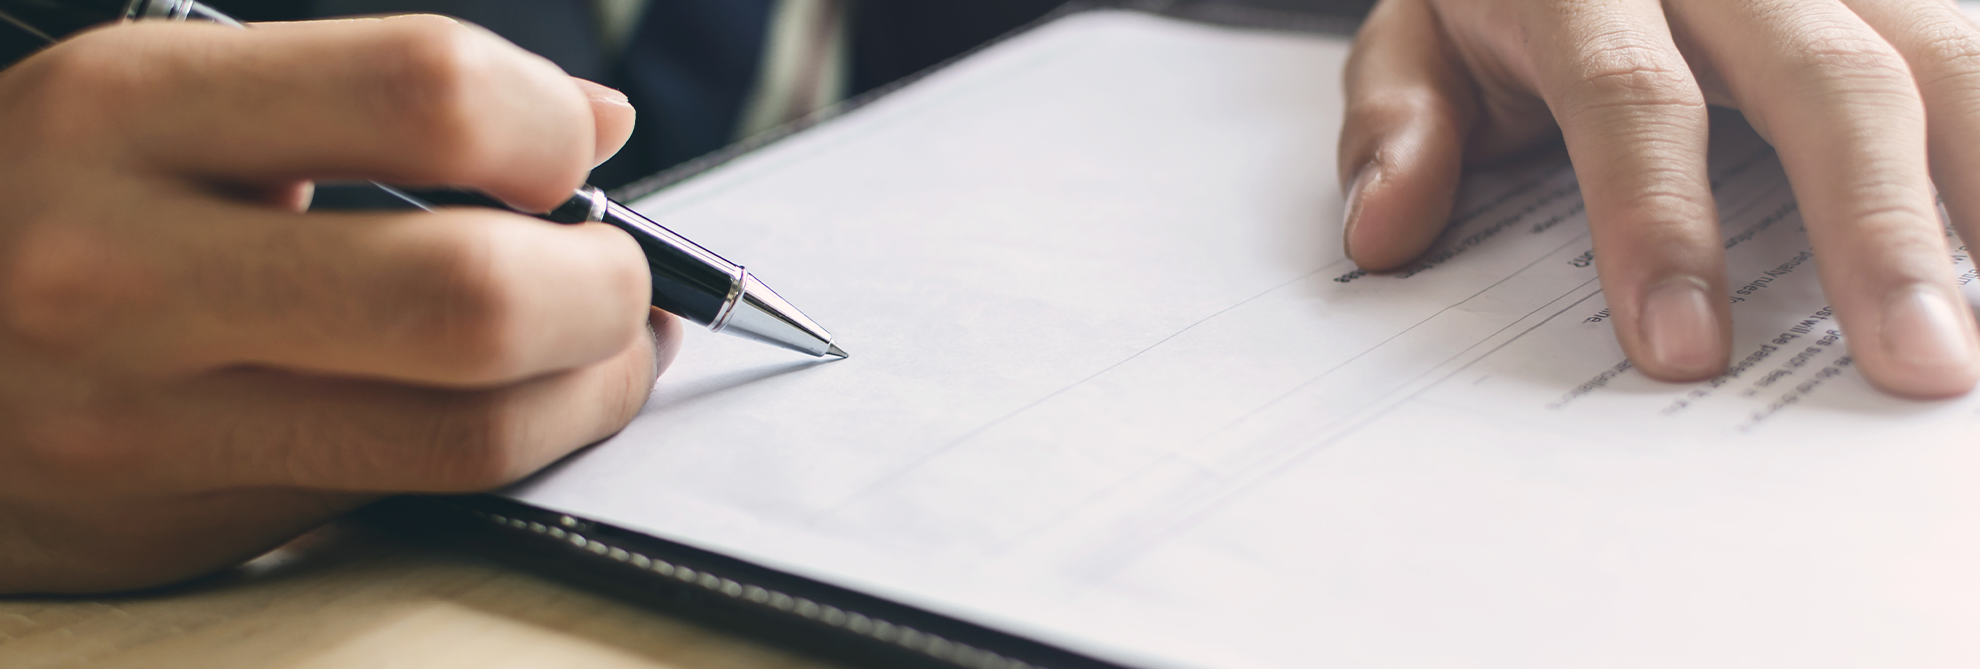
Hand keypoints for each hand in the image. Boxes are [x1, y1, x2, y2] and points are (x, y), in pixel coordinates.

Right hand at [0, 16, 677, 592]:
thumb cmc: (45, 201)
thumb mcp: (162, 100)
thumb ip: (373, 96)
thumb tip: (591, 122)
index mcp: (127, 112)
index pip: (424, 93)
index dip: (546, 126)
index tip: (574, 148)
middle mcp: (128, 268)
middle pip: (468, 297)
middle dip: (604, 285)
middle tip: (623, 272)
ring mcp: (152, 418)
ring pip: (467, 432)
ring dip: (592, 388)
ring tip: (606, 342)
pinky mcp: (187, 521)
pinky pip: (412, 495)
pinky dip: (515, 444)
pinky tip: (529, 399)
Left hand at [1339, 0, 1979, 397]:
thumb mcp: (1420, 33)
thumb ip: (1397, 120)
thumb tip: (1384, 230)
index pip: (1629, 98)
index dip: (1656, 222)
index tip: (1680, 348)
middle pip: (1822, 77)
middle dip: (1874, 226)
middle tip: (1914, 364)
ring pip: (1936, 49)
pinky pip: (1972, 40)